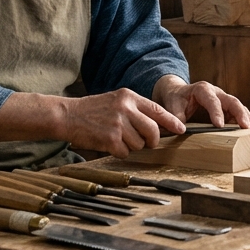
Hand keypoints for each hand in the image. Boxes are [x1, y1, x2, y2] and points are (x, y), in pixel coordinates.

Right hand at [56, 89, 185, 158]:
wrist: (68, 115)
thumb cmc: (93, 110)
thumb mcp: (116, 100)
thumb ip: (135, 109)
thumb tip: (157, 124)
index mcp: (129, 97)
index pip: (157, 110)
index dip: (171, 122)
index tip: (181, 129)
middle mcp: (125, 108)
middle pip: (153, 130)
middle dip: (152, 141)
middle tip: (146, 143)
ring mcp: (118, 123)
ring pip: (139, 144)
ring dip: (131, 146)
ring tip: (118, 138)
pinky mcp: (109, 138)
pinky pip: (125, 152)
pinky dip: (119, 152)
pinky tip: (109, 144)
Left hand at [153, 75, 249, 128]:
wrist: (178, 93)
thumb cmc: (176, 99)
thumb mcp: (172, 105)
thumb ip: (176, 116)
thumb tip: (181, 130)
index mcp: (202, 89)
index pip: (212, 100)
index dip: (216, 112)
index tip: (219, 125)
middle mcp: (216, 92)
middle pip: (231, 100)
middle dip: (239, 113)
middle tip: (246, 126)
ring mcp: (223, 99)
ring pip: (238, 106)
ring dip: (246, 118)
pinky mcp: (226, 108)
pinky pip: (238, 113)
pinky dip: (245, 121)